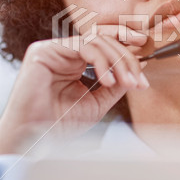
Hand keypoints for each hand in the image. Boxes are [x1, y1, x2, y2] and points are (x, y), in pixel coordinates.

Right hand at [0, 25, 148, 153]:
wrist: (34, 140)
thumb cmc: (60, 124)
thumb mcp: (97, 102)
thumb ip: (116, 84)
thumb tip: (138, 68)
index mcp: (75, 62)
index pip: (103, 42)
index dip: (124, 40)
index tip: (144, 51)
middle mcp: (65, 53)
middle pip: (104, 39)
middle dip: (127, 58)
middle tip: (139, 79)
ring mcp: (55, 49)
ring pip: (96, 40)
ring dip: (118, 61)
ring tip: (126, 83)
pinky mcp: (45, 51)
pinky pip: (83, 47)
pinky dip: (102, 62)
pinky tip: (108, 81)